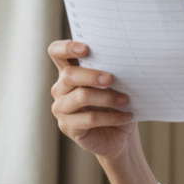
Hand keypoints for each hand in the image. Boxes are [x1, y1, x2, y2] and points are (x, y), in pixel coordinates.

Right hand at [48, 40, 136, 159]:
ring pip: (81, 96)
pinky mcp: (68, 127)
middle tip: (112, 78)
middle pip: (69, 74)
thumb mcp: (116, 84)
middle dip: (92, 75)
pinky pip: (90, 119)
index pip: (56, 52)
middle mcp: (60, 88)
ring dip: (107, 97)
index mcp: (69, 71)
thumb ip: (112, 71)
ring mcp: (61, 108)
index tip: (85, 48)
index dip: (67, 47)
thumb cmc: (117, 103)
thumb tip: (124, 60)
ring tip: (125, 100)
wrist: (120, 135)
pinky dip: (112, 117)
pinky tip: (127, 116)